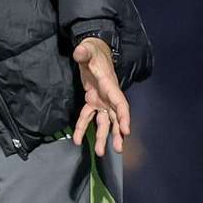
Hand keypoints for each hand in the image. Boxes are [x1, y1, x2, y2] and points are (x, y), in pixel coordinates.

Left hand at [71, 38, 130, 155]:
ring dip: (103, 137)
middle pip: (116, 118)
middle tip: (117, 149)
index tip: (126, 131)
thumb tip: (79, 52)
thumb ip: (84, 52)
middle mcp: (109, 97)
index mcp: (110, 86)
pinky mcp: (92, 102)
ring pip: (104, 122)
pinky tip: (76, 140)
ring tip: (100, 152)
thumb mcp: (88, 50)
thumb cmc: (93, 51)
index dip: (124, 117)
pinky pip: (87, 118)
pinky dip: (82, 128)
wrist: (91, 52)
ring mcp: (101, 101)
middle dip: (117, 134)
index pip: (121, 104)